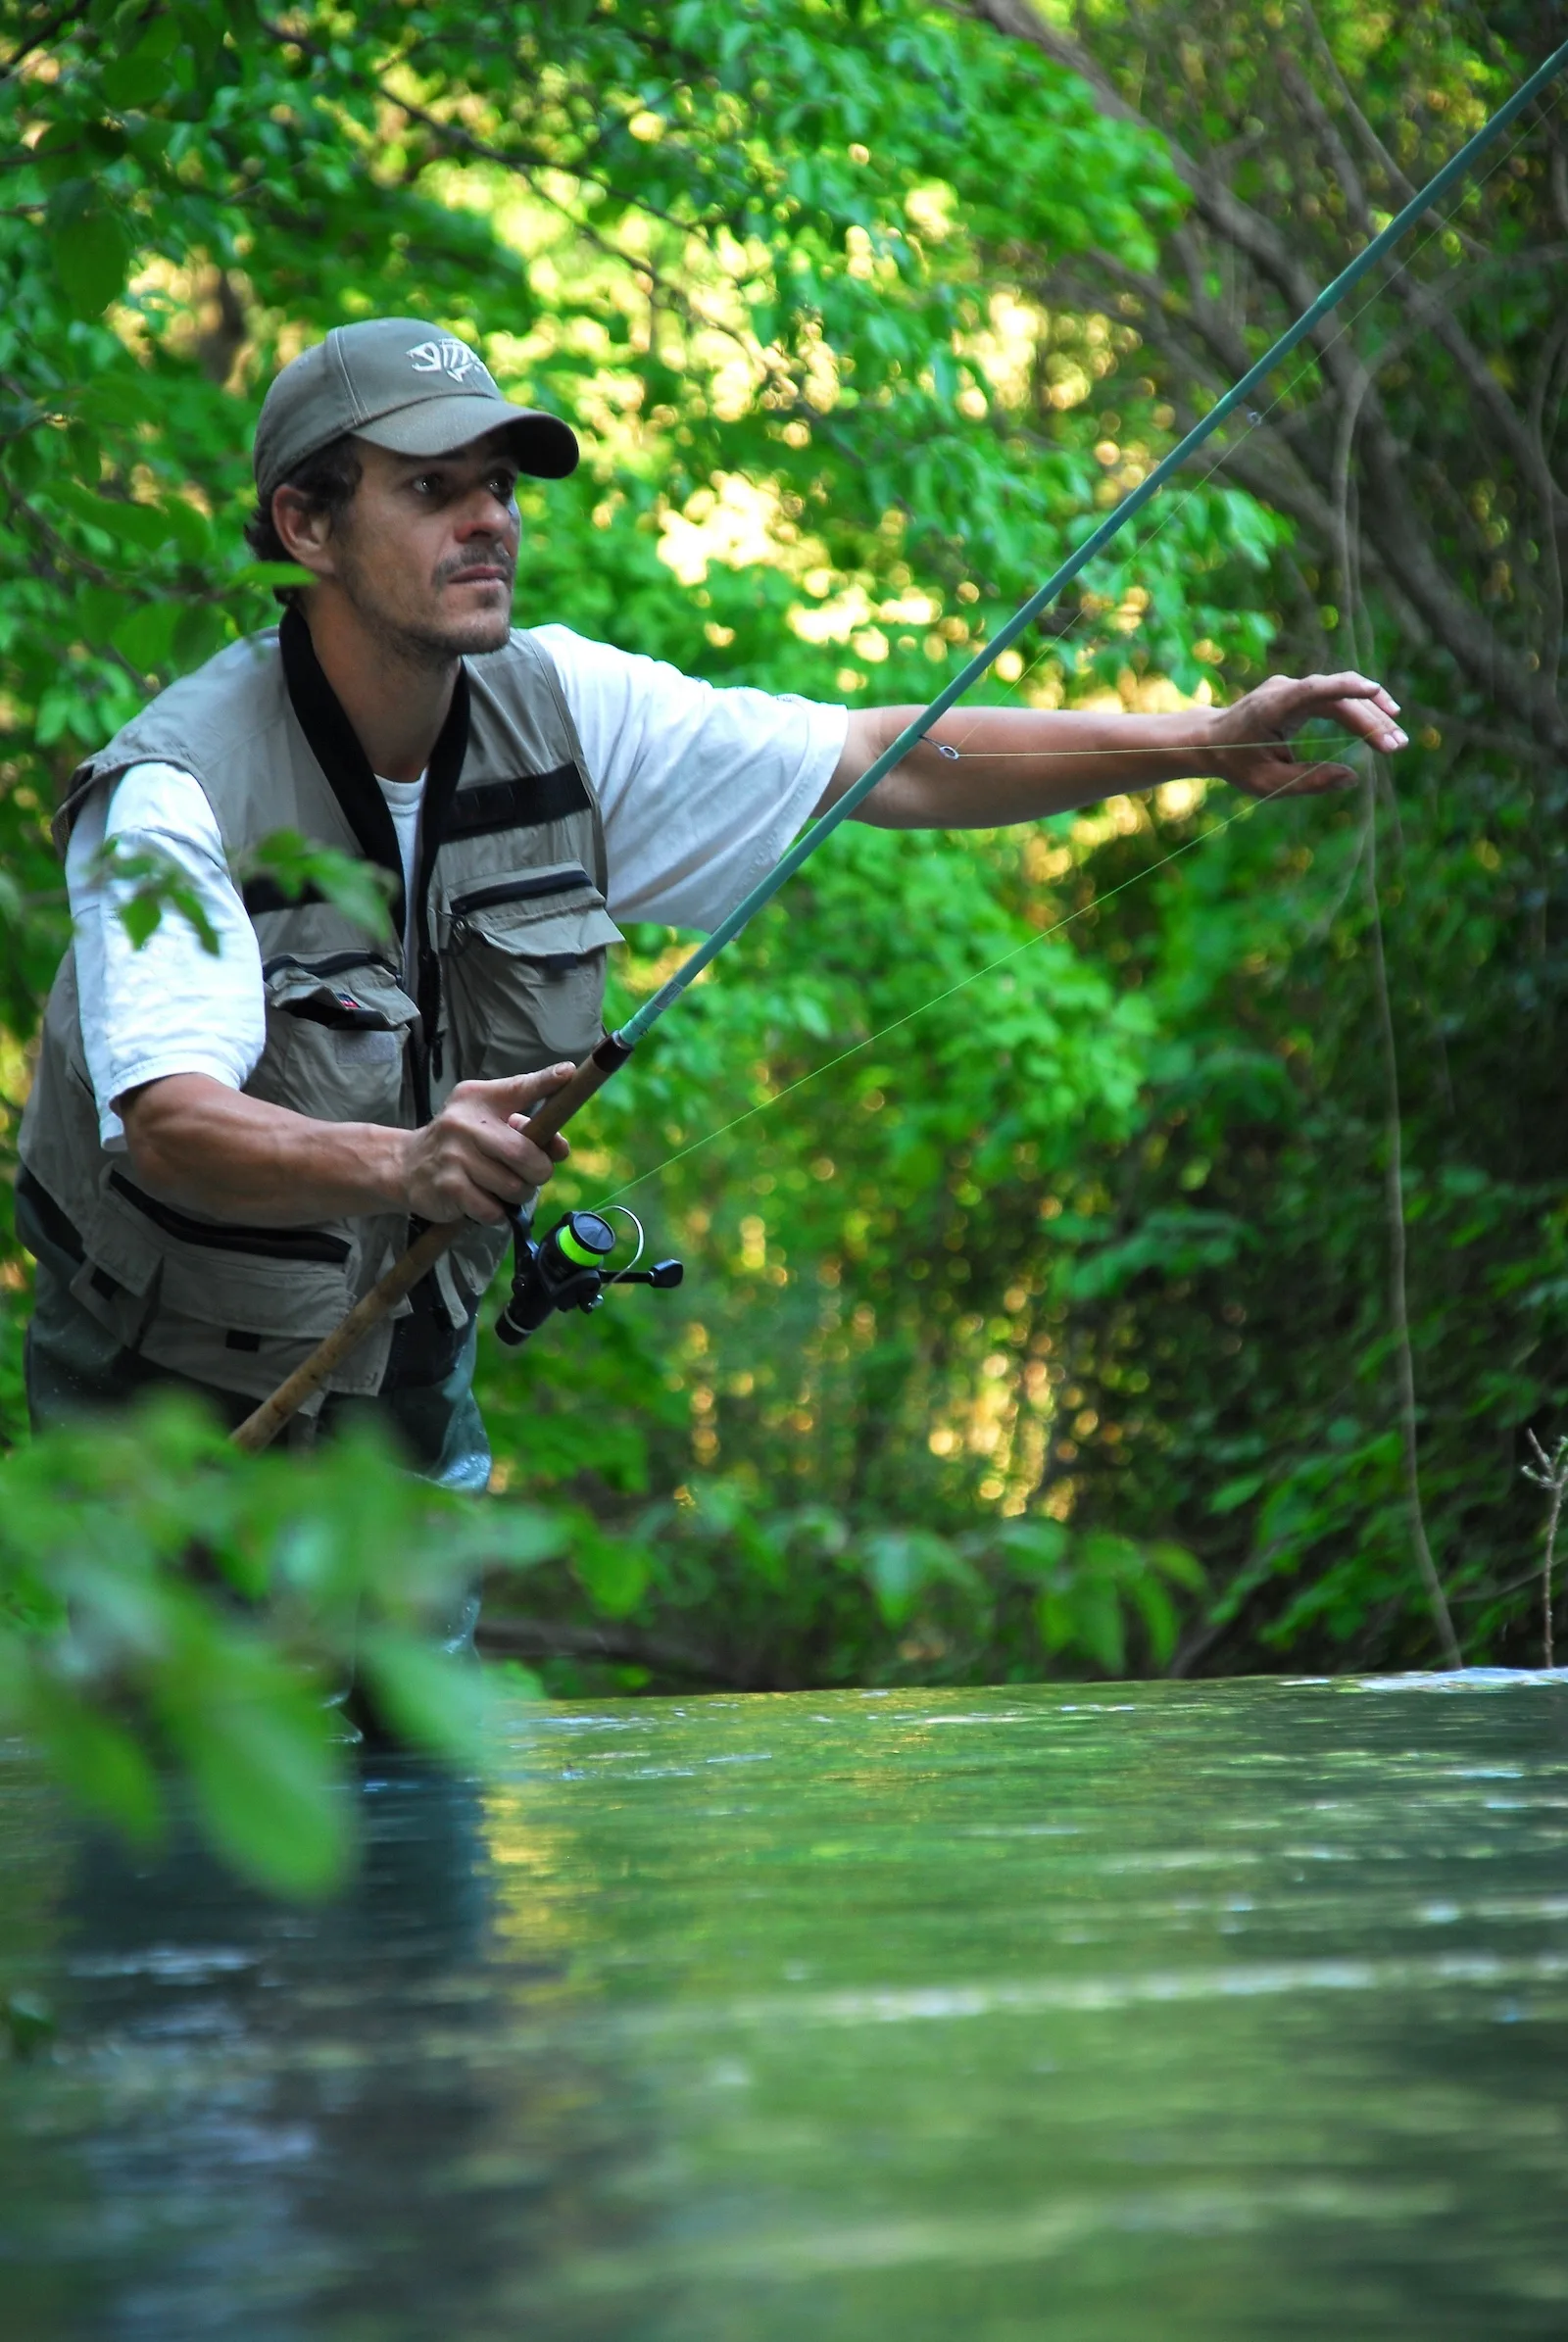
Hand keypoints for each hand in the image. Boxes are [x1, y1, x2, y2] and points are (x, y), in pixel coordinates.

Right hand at [400, 1064, 573, 1223]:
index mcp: (479, 1099)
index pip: (519, 1088)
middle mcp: (465, 1123)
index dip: (546, 1082)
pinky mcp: (449, 1187)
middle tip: (530, 1174)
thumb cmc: (459, 1141)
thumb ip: (526, 1127)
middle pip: (525, 1154)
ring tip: (500, 1186)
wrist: (404, 1165)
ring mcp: (455, 1156)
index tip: (568, 1073)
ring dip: (517, 1195)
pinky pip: (493, 1210)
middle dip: (539, 1171)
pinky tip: (482, 1200)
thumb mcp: (485, 1119)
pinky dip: (496, 1212)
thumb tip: (560, 1148)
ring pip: (514, 1187)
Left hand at [1209, 671, 1407, 797]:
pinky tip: (1381, 725)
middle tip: (1397, 746)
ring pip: (1341, 696)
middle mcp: (1285, 689)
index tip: (1375, 690)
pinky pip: (1335, 698)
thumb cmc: (1235, 764)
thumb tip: (1352, 778)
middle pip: (1337, 697)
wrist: (1210, 741)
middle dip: (1371, 720)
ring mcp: (1294, 688)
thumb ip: (1308, 781)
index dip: (1345, 687)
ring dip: (1371, 716)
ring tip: (1396, 742)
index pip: (1314, 690)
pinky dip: (1358, 711)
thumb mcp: (1267, 783)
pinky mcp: (1301, 693)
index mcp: (1272, 707)